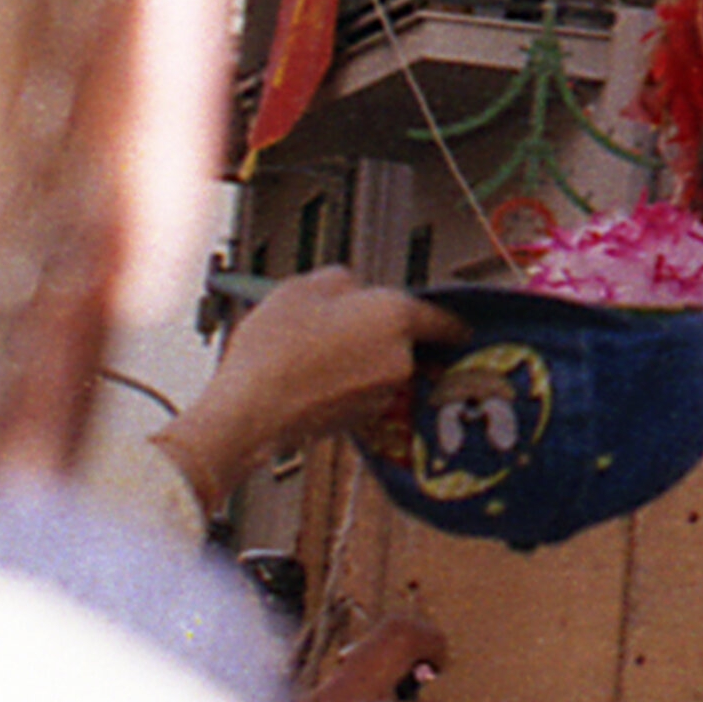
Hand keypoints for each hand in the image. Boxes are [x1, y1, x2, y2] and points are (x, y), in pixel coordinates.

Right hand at [157, 265, 459, 512]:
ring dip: (360, 361)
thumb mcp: (303, 287)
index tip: (453, 321)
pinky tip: (310, 380)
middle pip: (403, 340)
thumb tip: (351, 288)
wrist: (249, 410)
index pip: (439, 315)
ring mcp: (381, 393)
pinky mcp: (359, 420)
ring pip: (381, 368)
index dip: (445, 316)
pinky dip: (346, 386)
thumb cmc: (274, 350)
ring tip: (313, 356)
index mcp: (393, 316)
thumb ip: (341, 280)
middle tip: (339, 327)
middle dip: (378, 333)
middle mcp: (397, 358)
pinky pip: (362, 393)